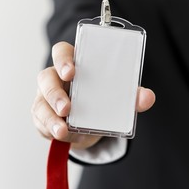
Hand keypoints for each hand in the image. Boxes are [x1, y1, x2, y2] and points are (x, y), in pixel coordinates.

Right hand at [32, 41, 155, 149]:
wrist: (88, 126)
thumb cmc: (99, 101)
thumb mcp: (117, 98)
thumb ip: (131, 96)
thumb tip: (147, 97)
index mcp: (73, 65)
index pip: (61, 52)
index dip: (63, 59)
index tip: (72, 71)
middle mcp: (55, 79)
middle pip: (46, 77)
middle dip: (54, 93)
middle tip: (67, 108)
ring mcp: (46, 98)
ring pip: (40, 103)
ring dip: (50, 117)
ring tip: (63, 130)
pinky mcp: (42, 118)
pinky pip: (41, 123)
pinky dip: (52, 131)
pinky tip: (63, 136)